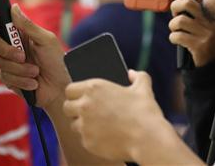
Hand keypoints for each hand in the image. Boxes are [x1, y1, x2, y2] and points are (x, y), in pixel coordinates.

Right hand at [0, 4, 70, 110]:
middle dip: (6, 50)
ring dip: (20, 69)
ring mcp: (9, 64)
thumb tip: (14, 7)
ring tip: (36, 72)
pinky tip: (33, 83)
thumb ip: (28, 26)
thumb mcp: (46, 40)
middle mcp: (11, 47)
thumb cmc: (57, 62)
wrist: (60, 89)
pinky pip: (5, 77)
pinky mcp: (9, 80)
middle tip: (23, 56)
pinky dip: (21, 80)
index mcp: (20, 34)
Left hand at [63, 70, 187, 163]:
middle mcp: (85, 105)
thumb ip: (138, 76)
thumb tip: (132, 73)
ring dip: (82, 125)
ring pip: (73, 124)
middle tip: (87, 113)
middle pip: (67, 107)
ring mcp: (85, 124)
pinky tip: (103, 137)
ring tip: (97, 126)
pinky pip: (83, 139)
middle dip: (74, 110)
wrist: (147, 138)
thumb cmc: (144, 112)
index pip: (70, 89)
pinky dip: (91, 139)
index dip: (75, 94)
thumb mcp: (143, 88)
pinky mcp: (87, 141)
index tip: (81, 99)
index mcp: (94, 88)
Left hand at [168, 0, 214, 66]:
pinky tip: (178, 40)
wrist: (214, 64)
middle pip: (187, 3)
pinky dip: (173, 38)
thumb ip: (198, 9)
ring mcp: (206, 33)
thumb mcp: (208, 22)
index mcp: (213, 12)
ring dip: (173, 25)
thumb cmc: (207, 40)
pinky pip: (177, 36)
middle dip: (175, 7)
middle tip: (175, 14)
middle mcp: (211, 21)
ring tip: (176, 30)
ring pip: (180, 20)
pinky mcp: (199, 45)